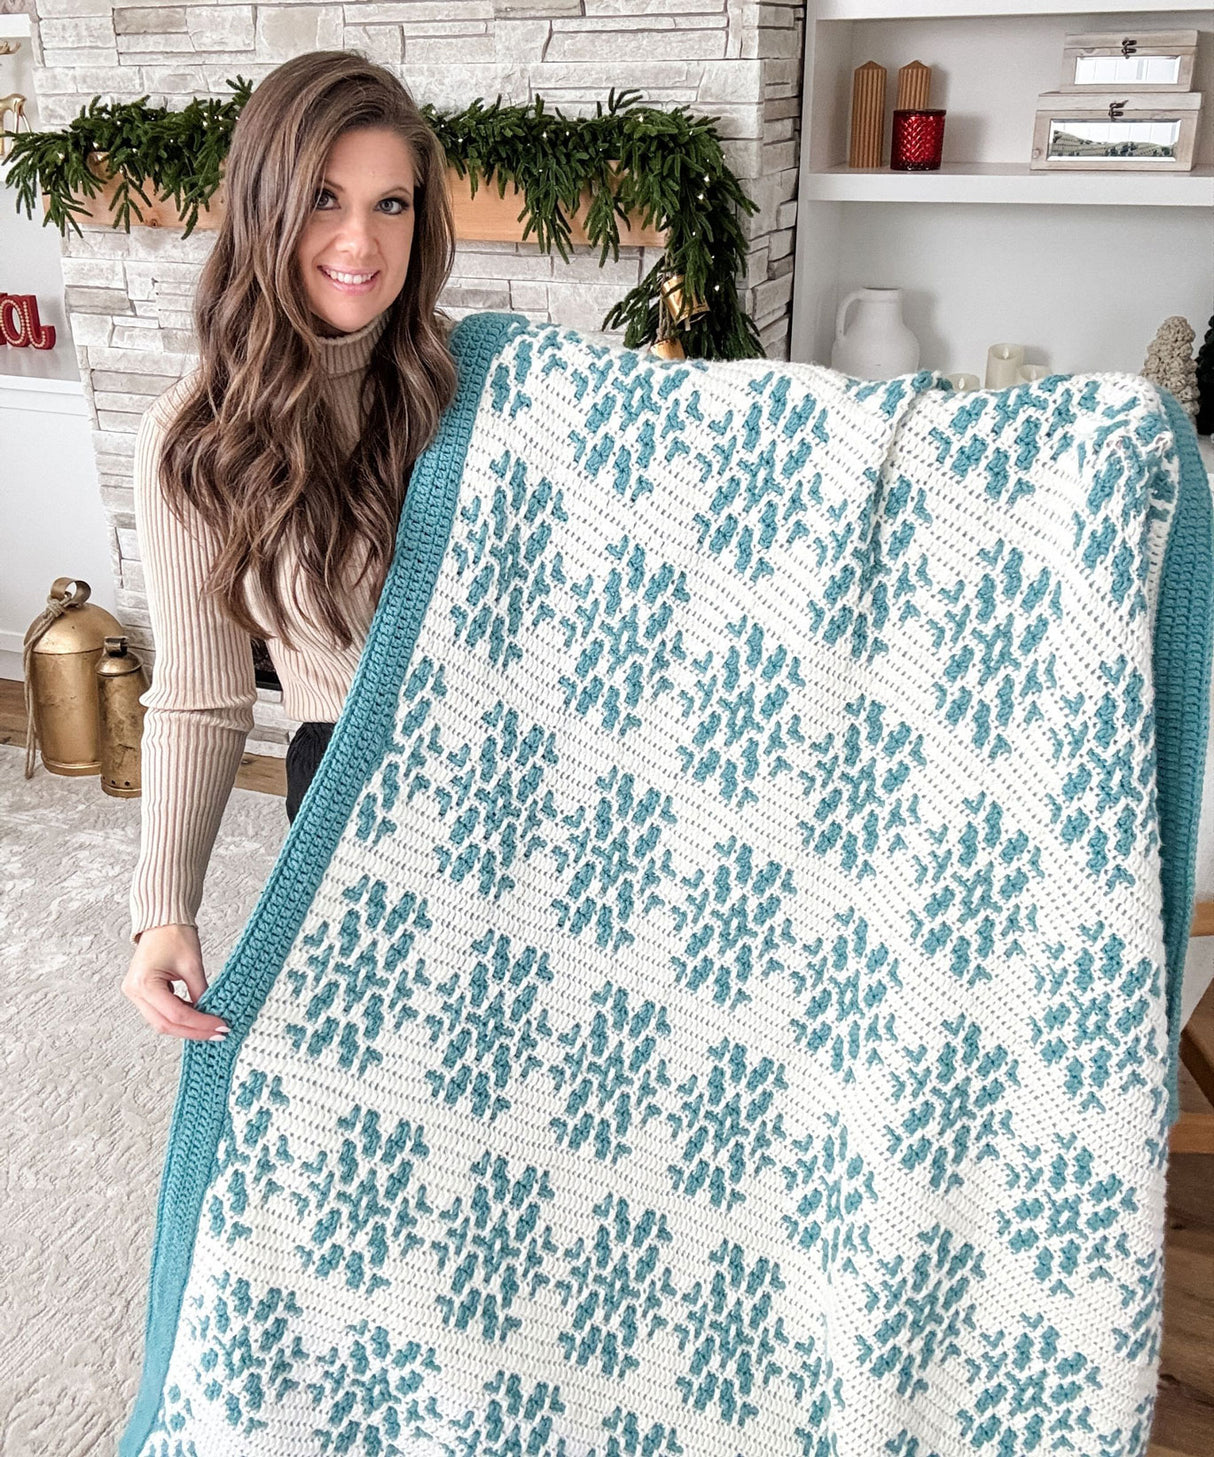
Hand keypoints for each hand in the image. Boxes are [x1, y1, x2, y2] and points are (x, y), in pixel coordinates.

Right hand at [122, 923, 230, 1041]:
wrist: (162, 920)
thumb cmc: (174, 934)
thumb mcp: (193, 965)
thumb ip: (201, 992)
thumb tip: (212, 1014)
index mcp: (144, 984)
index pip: (176, 1015)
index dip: (200, 1024)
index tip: (221, 1027)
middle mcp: (134, 992)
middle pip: (165, 1025)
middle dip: (193, 1031)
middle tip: (218, 1033)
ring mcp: (135, 994)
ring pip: (162, 1022)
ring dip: (187, 1027)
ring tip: (210, 1027)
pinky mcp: (141, 993)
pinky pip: (161, 1013)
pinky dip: (179, 1017)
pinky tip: (197, 1016)